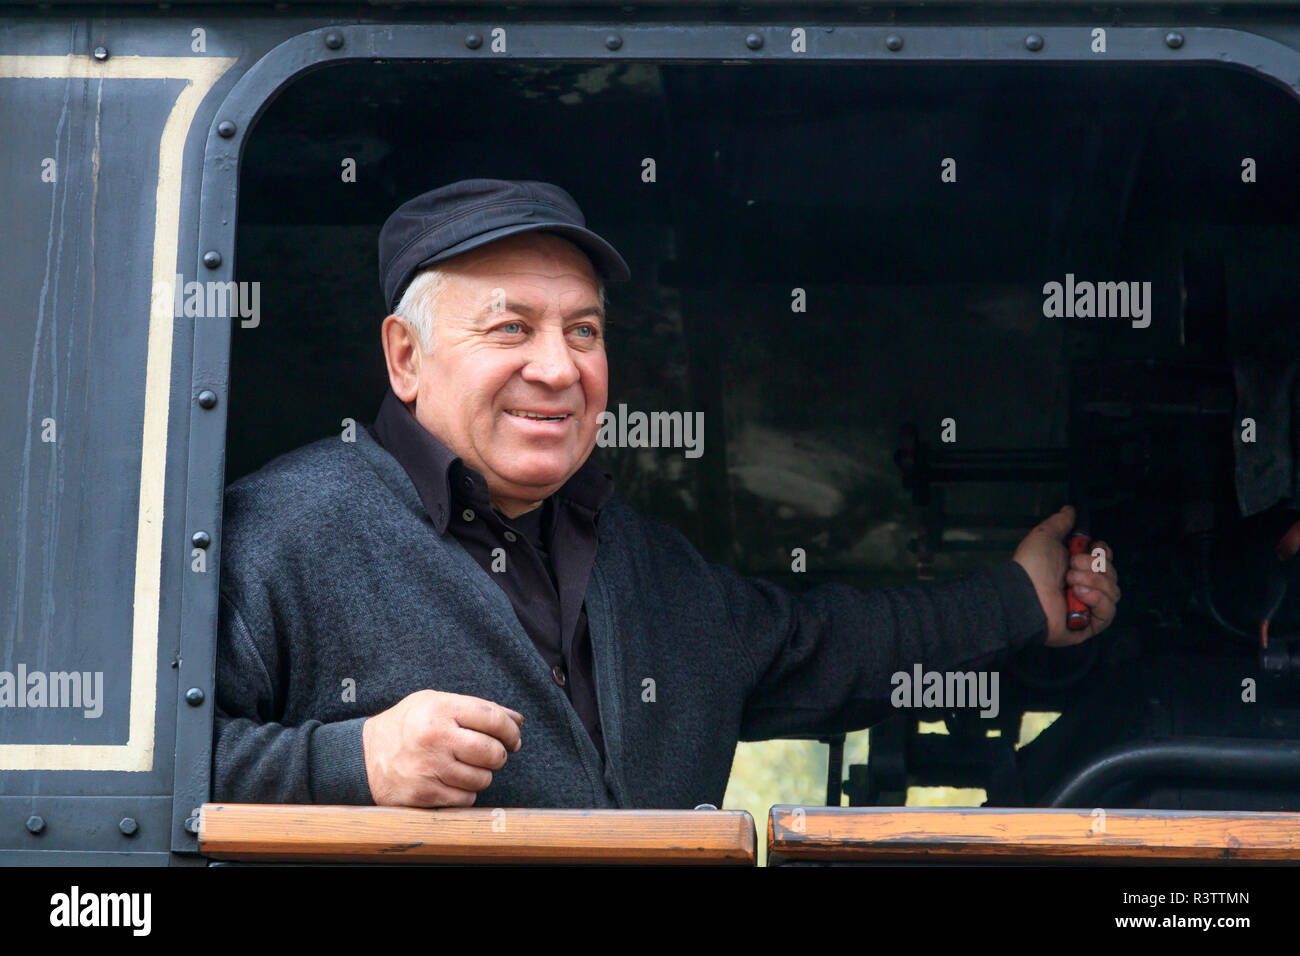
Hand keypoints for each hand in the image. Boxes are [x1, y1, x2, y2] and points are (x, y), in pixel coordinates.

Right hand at [362, 690, 523, 806]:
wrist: (363, 756)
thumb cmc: (408, 725)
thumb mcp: (436, 703)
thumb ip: (477, 709)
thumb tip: (518, 721)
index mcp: (440, 709)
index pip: (493, 718)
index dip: (510, 730)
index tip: (513, 737)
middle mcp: (436, 737)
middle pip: (492, 752)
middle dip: (500, 755)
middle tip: (494, 754)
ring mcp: (430, 767)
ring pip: (482, 779)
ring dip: (482, 775)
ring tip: (468, 766)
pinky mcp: (425, 793)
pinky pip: (466, 798)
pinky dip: (466, 792)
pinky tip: (453, 781)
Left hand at [1011, 505, 1119, 646]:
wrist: (1021, 592)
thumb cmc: (1031, 565)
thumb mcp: (1046, 536)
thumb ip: (1061, 522)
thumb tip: (1070, 509)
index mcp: (1077, 568)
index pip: (1107, 560)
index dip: (1104, 552)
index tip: (1092, 546)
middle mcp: (1084, 587)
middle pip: (1113, 574)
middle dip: (1095, 566)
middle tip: (1072, 565)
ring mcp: (1086, 607)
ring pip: (1114, 592)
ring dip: (1095, 581)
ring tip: (1071, 581)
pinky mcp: (1088, 626)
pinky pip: (1108, 612)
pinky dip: (1098, 600)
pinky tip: (1080, 593)